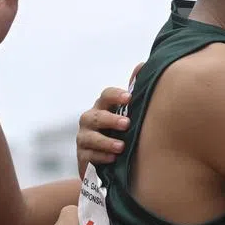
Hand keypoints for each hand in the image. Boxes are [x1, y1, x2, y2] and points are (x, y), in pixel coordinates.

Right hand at [75, 62, 143, 177]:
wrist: (106, 158)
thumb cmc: (119, 130)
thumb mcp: (127, 113)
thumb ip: (134, 91)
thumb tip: (142, 65)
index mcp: (103, 106)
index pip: (106, 95)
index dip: (116, 95)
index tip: (129, 98)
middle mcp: (90, 120)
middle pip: (96, 116)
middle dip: (110, 119)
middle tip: (127, 124)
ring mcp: (84, 138)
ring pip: (90, 137)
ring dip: (106, 141)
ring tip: (121, 146)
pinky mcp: (83, 156)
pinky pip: (89, 155)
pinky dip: (101, 156)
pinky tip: (113, 159)